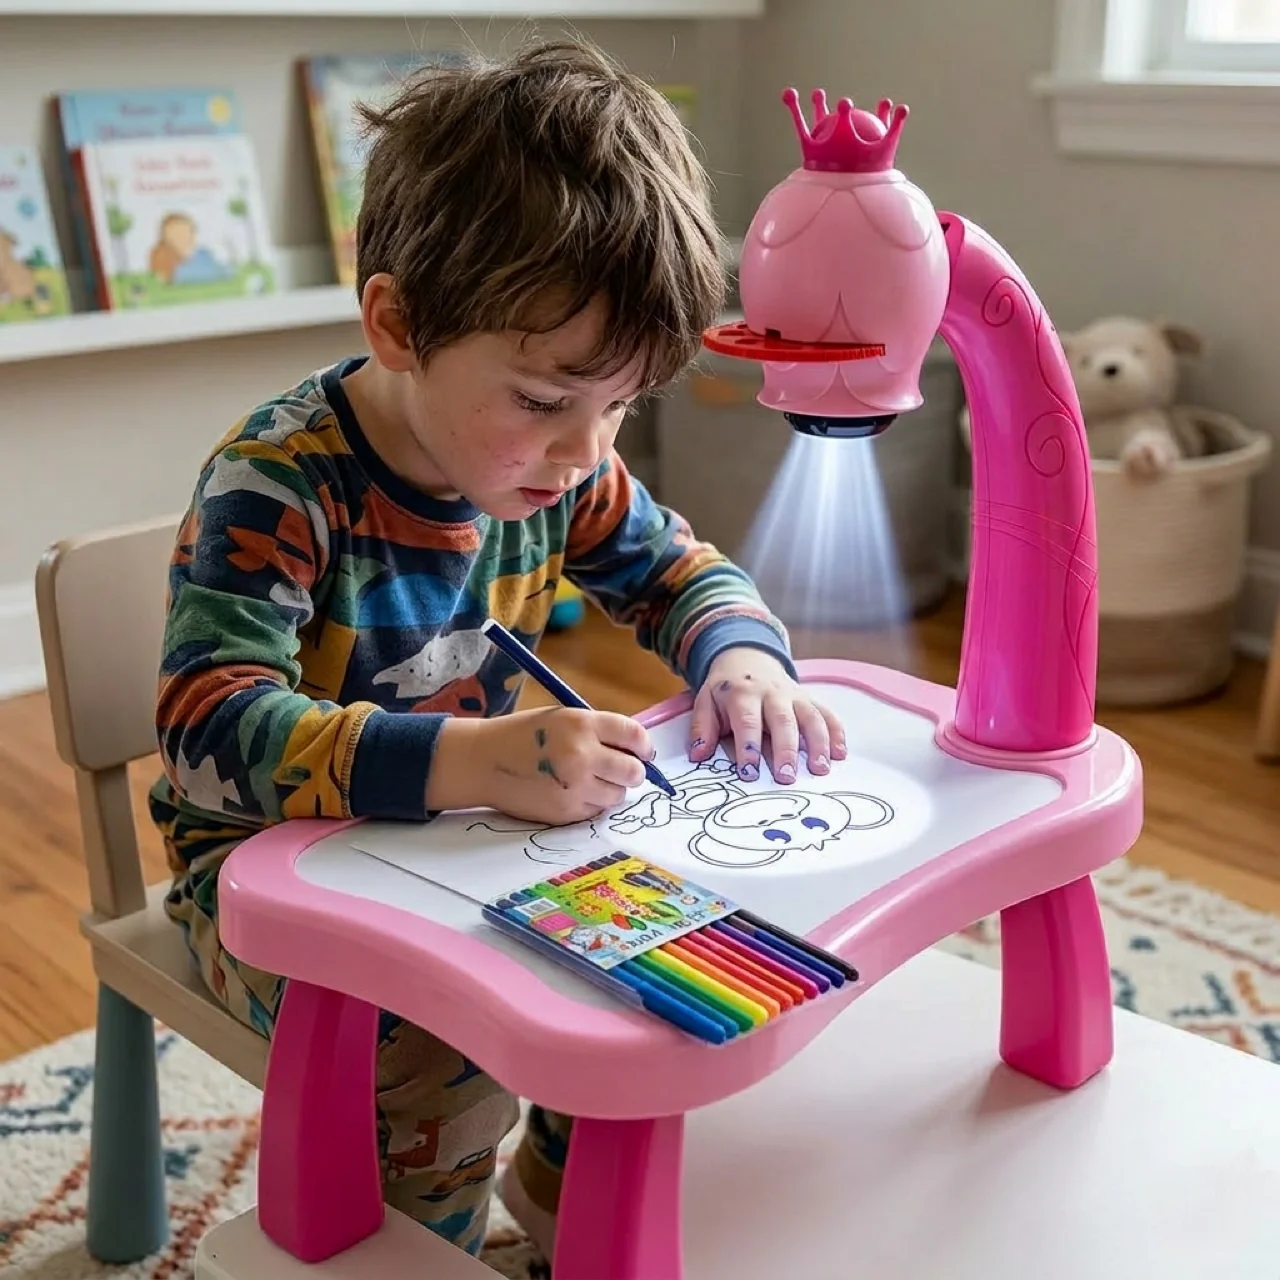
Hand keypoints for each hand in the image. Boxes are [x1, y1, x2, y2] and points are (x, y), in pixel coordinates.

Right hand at [427, 707, 655, 824]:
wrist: (483, 761)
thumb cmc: (522, 735)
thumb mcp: (561, 719)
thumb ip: (596, 732)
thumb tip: (633, 750)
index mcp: (582, 724)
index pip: (634, 735)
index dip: (644, 746)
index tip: (644, 752)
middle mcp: (583, 754)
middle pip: (633, 771)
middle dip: (632, 771)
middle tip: (620, 770)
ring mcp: (575, 786)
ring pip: (618, 795)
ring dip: (610, 789)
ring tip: (589, 780)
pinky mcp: (566, 811)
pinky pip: (595, 810)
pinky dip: (590, 803)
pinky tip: (571, 792)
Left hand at [689, 648, 846, 783]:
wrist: (746, 659)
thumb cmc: (726, 690)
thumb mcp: (705, 701)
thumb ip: (701, 727)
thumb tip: (698, 754)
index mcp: (743, 694)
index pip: (747, 721)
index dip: (748, 746)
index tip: (749, 772)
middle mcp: (772, 693)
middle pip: (782, 721)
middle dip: (786, 750)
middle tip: (787, 777)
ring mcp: (794, 695)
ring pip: (810, 717)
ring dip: (818, 743)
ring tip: (820, 769)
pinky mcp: (809, 699)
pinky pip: (826, 713)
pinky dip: (836, 732)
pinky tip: (841, 754)